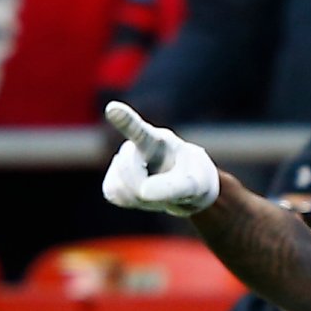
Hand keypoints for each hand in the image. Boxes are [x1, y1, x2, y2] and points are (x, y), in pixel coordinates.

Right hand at [101, 101, 218, 215]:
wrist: (188, 185)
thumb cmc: (194, 179)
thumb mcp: (197, 185)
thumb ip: (174, 187)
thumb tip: (143, 191)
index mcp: (159, 141)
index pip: (139, 129)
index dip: (125, 119)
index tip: (113, 109)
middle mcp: (136, 144)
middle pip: (128, 172)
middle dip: (144, 188)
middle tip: (169, 192)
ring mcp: (122, 159)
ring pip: (119, 186)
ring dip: (140, 198)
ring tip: (159, 191)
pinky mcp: (114, 176)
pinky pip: (113, 194)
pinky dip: (129, 201)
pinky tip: (143, 195)